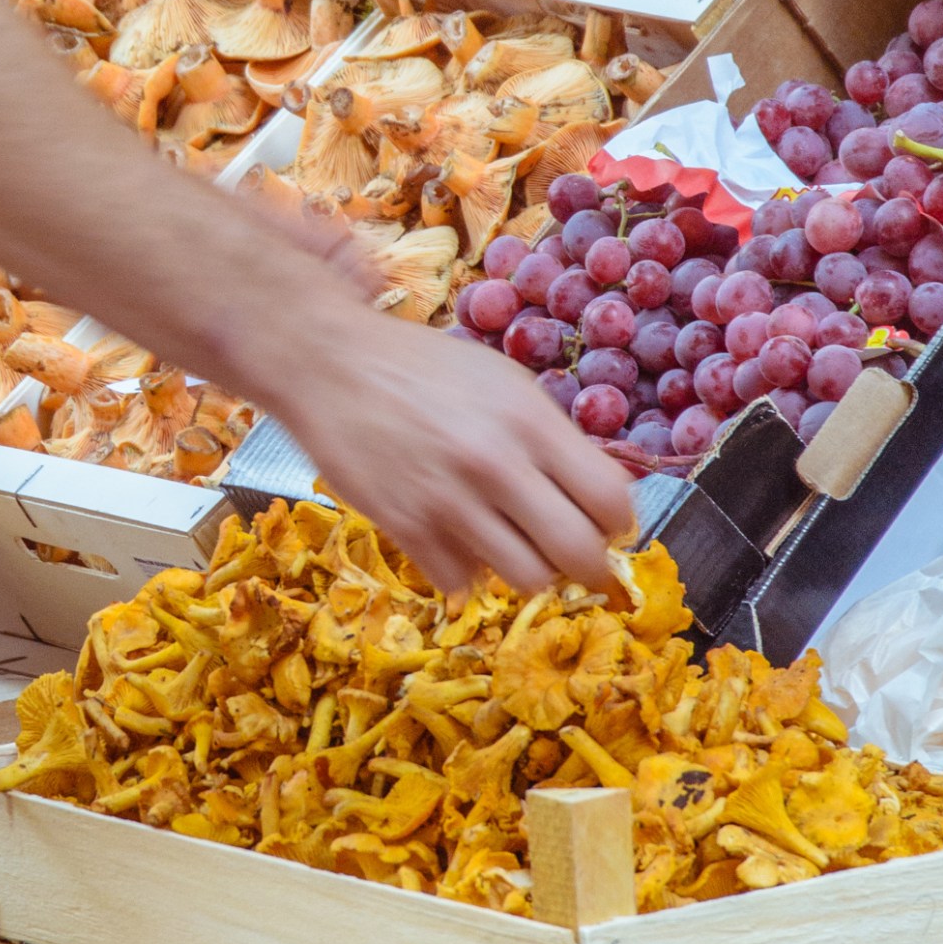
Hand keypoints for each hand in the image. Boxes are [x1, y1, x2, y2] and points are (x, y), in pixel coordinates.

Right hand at [258, 313, 635, 596]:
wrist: (328, 363)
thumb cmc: (419, 368)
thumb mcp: (501, 382)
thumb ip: (550, 437)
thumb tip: (596, 498)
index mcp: (529, 420)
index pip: (611, 502)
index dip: (614, 522)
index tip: (599, 523)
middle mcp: (495, 464)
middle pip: (578, 554)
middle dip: (585, 565)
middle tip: (570, 555)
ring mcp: (448, 500)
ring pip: (526, 579)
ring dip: (525, 569)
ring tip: (508, 545)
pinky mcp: (405, 525)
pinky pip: (461, 579)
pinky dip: (464, 568)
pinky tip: (454, 537)